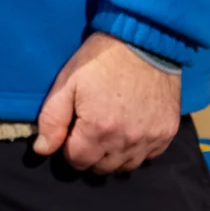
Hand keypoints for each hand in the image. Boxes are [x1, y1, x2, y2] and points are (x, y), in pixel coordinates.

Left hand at [33, 32, 180, 172]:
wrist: (143, 42)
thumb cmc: (100, 61)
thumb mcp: (67, 83)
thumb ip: (52, 120)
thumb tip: (42, 150)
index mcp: (99, 129)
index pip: (78, 161)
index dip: (69, 147)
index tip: (72, 130)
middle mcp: (126, 140)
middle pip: (101, 168)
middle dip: (90, 154)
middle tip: (88, 130)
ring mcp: (150, 138)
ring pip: (125, 167)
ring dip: (112, 156)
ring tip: (108, 131)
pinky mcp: (167, 133)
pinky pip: (148, 156)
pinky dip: (136, 150)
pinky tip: (130, 130)